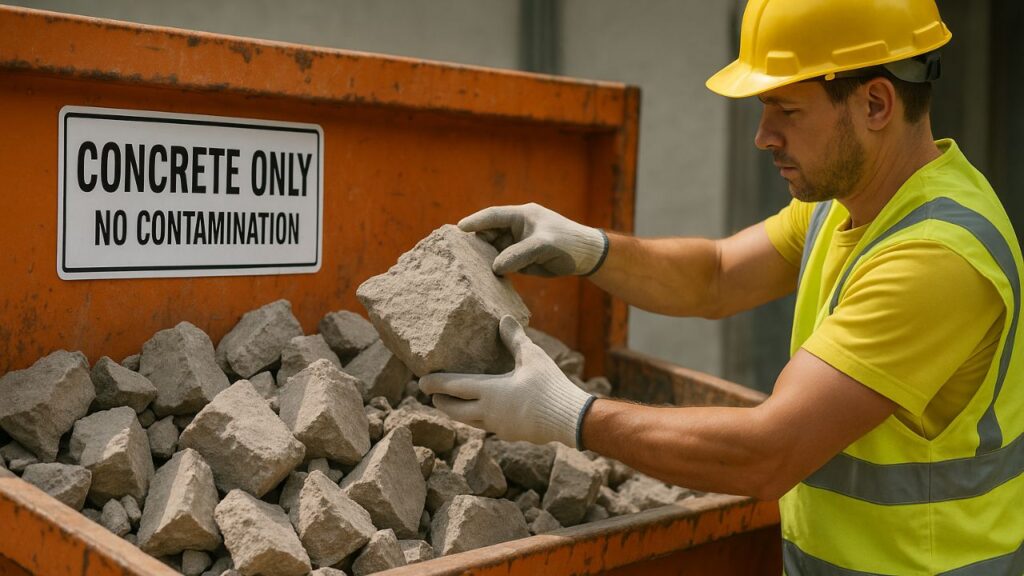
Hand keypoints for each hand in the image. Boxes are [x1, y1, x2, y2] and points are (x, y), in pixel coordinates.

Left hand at [419, 316, 594, 447]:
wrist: (569, 419)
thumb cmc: (549, 386)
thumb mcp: (532, 357)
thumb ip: (515, 338)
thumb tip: (504, 318)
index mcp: (489, 392)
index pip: (453, 388)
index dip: (435, 384)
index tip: (420, 382)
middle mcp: (488, 412)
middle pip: (455, 410)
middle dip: (441, 402)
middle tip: (432, 395)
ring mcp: (498, 427)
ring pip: (469, 421)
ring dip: (458, 413)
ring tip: (453, 405)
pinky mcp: (511, 434)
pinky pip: (487, 426)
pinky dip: (478, 419)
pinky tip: (485, 414)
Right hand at [458, 203, 607, 275]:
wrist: (587, 257)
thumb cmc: (568, 243)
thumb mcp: (544, 245)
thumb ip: (519, 254)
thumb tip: (495, 267)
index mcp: (521, 216)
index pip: (493, 216)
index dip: (475, 222)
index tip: (458, 229)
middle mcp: (516, 228)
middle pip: (489, 234)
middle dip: (475, 243)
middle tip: (459, 256)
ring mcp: (518, 244)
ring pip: (494, 251)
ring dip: (484, 259)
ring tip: (468, 269)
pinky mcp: (521, 260)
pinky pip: (503, 264)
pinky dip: (495, 270)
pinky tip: (484, 279)